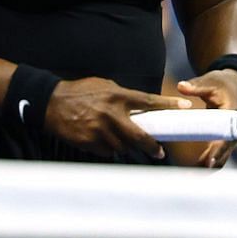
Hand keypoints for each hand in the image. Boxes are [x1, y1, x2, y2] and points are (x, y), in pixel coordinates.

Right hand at [43, 77, 189, 159]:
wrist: (50, 103)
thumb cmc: (80, 92)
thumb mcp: (104, 86)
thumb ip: (123, 97)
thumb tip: (142, 109)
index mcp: (117, 96)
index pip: (149, 101)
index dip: (168, 105)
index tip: (186, 107)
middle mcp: (111, 114)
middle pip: (140, 137)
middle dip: (152, 146)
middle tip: (159, 151)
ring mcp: (100, 130)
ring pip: (123, 147)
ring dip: (125, 146)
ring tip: (119, 139)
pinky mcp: (89, 142)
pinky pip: (107, 151)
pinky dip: (108, 148)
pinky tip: (100, 139)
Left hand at [175, 67, 236, 170]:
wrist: (236, 86)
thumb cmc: (223, 84)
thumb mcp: (210, 81)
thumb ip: (195, 86)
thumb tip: (181, 87)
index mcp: (233, 114)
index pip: (225, 137)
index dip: (217, 151)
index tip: (208, 162)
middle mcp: (234, 129)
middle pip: (224, 152)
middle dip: (211, 164)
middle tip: (196, 175)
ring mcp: (230, 136)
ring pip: (222, 156)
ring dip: (209, 167)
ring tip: (192, 177)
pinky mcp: (225, 139)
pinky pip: (218, 154)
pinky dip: (209, 162)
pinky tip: (195, 171)